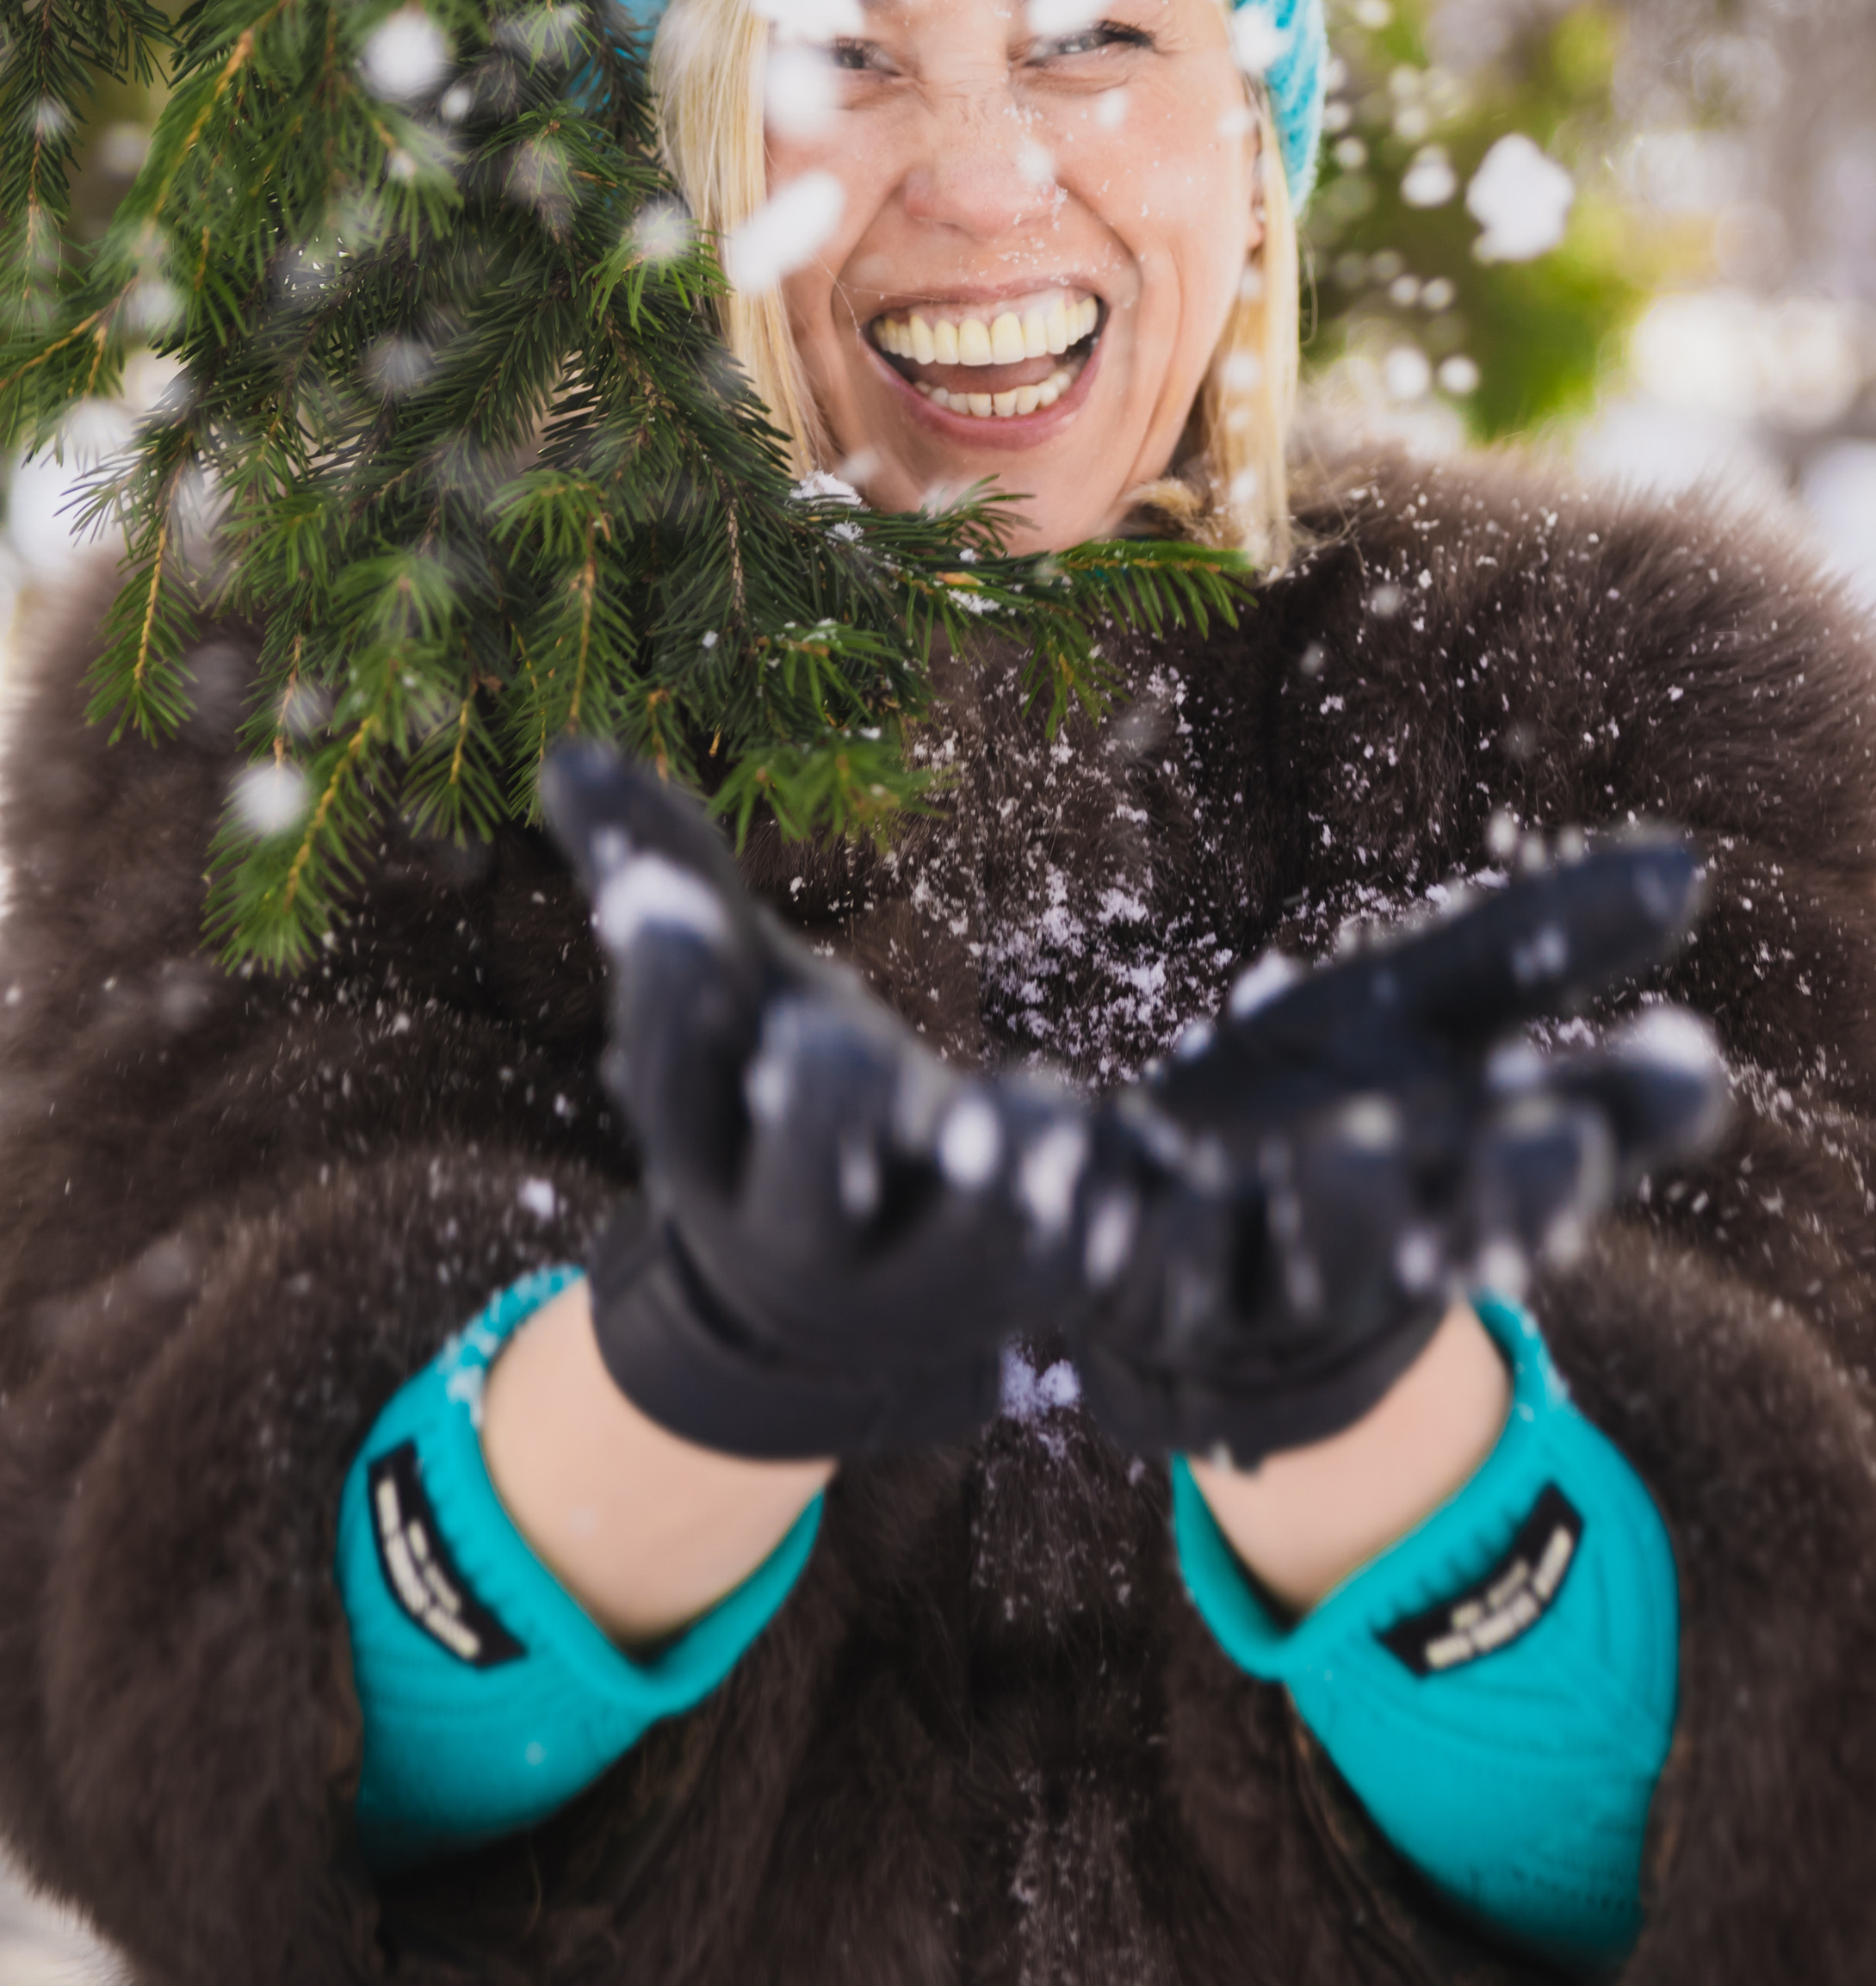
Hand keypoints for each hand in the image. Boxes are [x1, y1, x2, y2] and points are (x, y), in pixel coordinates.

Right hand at [542, 745, 1100, 1460]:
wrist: (838, 1296)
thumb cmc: (770, 1082)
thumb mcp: (732, 985)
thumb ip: (658, 871)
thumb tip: (563, 750)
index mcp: (708, 1144)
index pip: (666, 1080)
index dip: (664, 999)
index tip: (671, 908)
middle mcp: (797, 1229)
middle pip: (795, 1188)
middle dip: (816, 1117)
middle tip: (843, 1044)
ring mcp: (910, 1280)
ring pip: (949, 1247)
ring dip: (992, 1186)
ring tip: (1038, 1120)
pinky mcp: (1013, 1298)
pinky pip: (1063, 1274)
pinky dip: (1102, 1226)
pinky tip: (1139, 1168)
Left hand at [1075, 835, 1727, 1469]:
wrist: (1156, 1247)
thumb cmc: (1319, 1100)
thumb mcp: (1420, 1009)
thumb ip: (1537, 948)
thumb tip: (1688, 862)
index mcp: (1469, 1159)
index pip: (1581, 1146)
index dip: (1634, 1115)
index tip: (1682, 1063)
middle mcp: (1387, 1231)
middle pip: (1470, 1224)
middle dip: (1512, 1190)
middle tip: (1546, 1135)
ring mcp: (1263, 1273)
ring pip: (1320, 1258)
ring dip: (1345, 1206)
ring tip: (1356, 1142)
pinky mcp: (1142, 1282)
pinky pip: (1150, 1269)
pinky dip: (1151, 1235)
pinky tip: (1154, 1197)